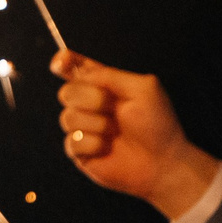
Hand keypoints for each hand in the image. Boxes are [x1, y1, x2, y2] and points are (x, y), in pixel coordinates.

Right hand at [52, 52, 221, 220]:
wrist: (161, 160)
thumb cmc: (157, 124)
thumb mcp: (142, 88)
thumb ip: (110, 75)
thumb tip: (80, 74)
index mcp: (104, 86)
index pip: (75, 69)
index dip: (63, 62)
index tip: (60, 62)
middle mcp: (90, 105)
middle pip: (66, 92)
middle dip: (90, 98)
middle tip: (113, 107)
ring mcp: (83, 128)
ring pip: (68, 117)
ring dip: (97, 124)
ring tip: (116, 132)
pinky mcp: (79, 151)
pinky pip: (73, 141)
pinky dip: (94, 144)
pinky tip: (109, 148)